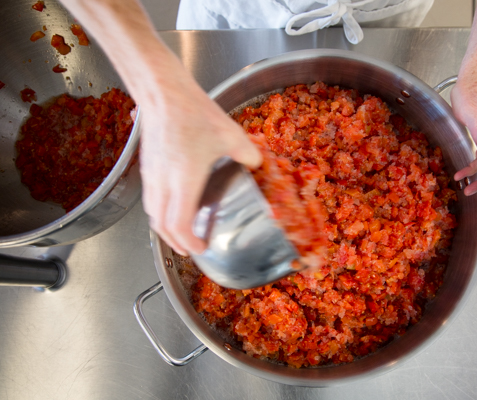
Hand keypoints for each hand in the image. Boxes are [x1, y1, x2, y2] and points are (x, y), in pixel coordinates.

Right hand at [139, 70, 261, 255]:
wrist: (163, 94)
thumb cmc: (193, 112)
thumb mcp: (230, 135)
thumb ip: (248, 154)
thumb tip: (256, 164)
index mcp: (184, 180)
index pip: (179, 224)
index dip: (188, 242)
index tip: (201, 247)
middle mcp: (163, 183)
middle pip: (161, 226)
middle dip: (175, 243)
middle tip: (190, 248)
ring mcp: (151, 175)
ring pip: (152, 213)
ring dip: (165, 229)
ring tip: (180, 233)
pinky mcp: (146, 166)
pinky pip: (150, 199)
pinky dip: (159, 212)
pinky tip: (171, 206)